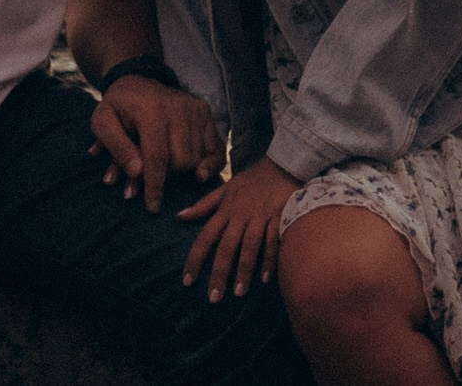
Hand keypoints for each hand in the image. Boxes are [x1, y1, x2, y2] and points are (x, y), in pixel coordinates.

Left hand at [90, 74, 224, 211]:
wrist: (135, 80)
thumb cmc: (117, 107)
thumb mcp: (102, 123)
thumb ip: (117, 148)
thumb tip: (138, 173)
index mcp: (150, 111)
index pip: (157, 156)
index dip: (155, 185)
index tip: (152, 207)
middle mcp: (177, 107)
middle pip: (181, 160)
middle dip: (168, 176)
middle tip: (154, 176)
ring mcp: (194, 108)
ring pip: (197, 157)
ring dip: (183, 170)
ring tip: (168, 167)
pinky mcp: (204, 110)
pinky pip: (214, 147)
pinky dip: (206, 162)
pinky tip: (196, 170)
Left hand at [178, 158, 300, 301]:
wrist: (282, 163)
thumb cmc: (252, 179)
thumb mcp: (225, 188)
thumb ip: (204, 205)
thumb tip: (179, 217)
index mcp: (225, 210)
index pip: (205, 236)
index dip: (195, 258)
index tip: (187, 281)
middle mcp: (240, 215)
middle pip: (227, 246)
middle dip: (219, 272)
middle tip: (213, 298)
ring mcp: (260, 217)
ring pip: (250, 246)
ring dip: (244, 269)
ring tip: (238, 293)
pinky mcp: (280, 217)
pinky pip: (274, 240)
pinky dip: (270, 259)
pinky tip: (265, 278)